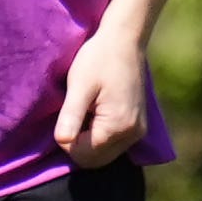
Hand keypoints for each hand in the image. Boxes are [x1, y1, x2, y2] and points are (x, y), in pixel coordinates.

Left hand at [54, 25, 153, 165]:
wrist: (125, 40)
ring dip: (88, 141)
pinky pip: (113, 145)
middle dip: (77, 144)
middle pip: (94, 160)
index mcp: (118, 126)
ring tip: (85, 111)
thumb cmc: (99, 58)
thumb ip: (71, 116)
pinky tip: (95, 113)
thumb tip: (63, 142)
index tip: (66, 113)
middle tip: (74, 114)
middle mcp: (133, 134)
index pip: (82, 154)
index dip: (66, 139)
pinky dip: (99, 137)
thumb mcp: (80, 85)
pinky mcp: (138, 126)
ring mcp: (138, 131)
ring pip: (103, 155)